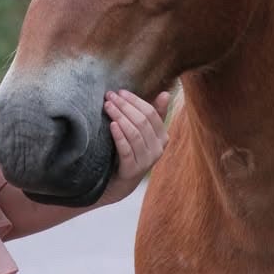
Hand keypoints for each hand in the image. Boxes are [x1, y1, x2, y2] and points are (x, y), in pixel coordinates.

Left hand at [100, 89, 170, 203]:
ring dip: (119, 117)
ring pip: (134, 134)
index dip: (135, 101)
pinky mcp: (132, 170)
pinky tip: (111, 125)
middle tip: (109, 96)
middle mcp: (158, 149)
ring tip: (107, 106)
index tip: (120, 92)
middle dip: (124, 106)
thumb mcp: (143, 133)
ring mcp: (146, 161)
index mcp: (163, 137)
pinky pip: (126, 150)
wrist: (120, 182)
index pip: (151, 113)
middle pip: (142, 122)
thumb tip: (166, 93)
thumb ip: (154, 114)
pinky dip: (119, 136)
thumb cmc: (131, 151)